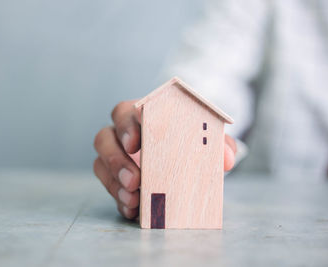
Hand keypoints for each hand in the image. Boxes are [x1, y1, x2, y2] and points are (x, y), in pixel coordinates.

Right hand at [93, 100, 236, 218]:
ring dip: (114, 182)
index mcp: (144, 116)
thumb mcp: (209, 140)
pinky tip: (133, 209)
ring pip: (100, 163)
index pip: (126, 112)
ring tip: (133, 199)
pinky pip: (108, 187)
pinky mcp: (116, 179)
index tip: (135, 144)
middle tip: (135, 180)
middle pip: (104, 138)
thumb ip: (220, 145)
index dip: (126, 126)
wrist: (188, 159)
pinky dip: (118, 199)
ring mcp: (117, 157)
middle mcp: (124, 134)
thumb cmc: (193, 142)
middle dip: (116, 159)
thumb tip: (227, 159)